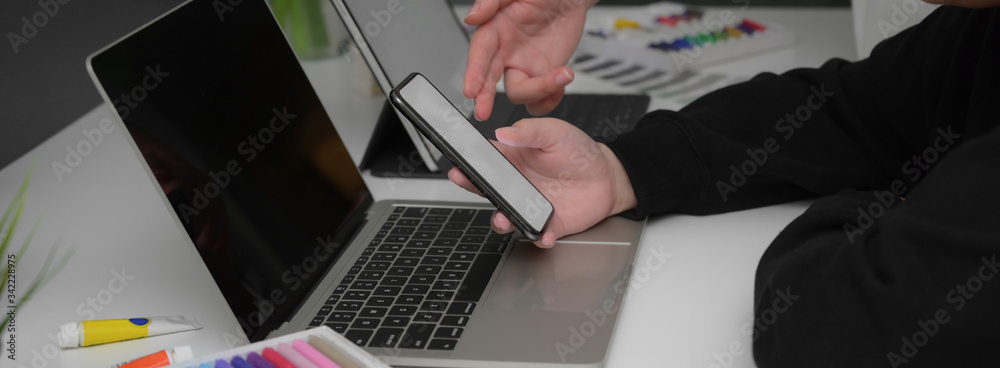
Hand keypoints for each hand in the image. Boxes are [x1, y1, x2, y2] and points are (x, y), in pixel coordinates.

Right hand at [449, 118, 636, 247]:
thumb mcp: (555, 131)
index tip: (458, 164)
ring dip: (502, 220)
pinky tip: (544, 234)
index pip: (484, 160)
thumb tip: (504, 132)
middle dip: (473, 189)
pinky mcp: (548, 223)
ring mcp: (530, 205)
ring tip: (505, 218)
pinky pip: (537, 234)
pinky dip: (539, 238)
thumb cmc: (578, 151)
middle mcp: (517, 184)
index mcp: (514, 158)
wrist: (607, 175)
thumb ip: (529, 131)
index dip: (468, 162)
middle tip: (469, 185)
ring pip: (506, 216)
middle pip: (488, 190)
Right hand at [463, 0, 596, 120]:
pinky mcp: (543, 76)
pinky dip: (549, 100)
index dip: (474, 73)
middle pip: (489, 81)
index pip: (479, 54)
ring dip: (538, 91)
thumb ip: (491, 2)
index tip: (471, 90)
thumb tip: (472, 17)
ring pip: (519, 93)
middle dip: (484, 97)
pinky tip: (561, 84)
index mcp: (494, 31)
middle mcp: (505, 53)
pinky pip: (540, 99)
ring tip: (562, 75)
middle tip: (482, 111)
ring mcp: (524, 67)